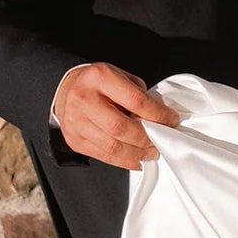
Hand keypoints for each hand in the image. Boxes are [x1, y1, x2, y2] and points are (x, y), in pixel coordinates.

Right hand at [54, 63, 180, 169]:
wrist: (64, 89)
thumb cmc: (98, 83)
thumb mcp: (119, 76)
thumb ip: (139, 94)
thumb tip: (160, 117)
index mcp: (100, 77)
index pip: (136, 101)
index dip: (158, 114)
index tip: (172, 121)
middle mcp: (85, 100)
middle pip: (122, 128)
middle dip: (147, 138)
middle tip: (161, 141)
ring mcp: (77, 122)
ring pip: (113, 147)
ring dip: (138, 153)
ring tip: (152, 152)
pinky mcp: (75, 141)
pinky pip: (104, 156)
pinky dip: (125, 161)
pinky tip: (138, 159)